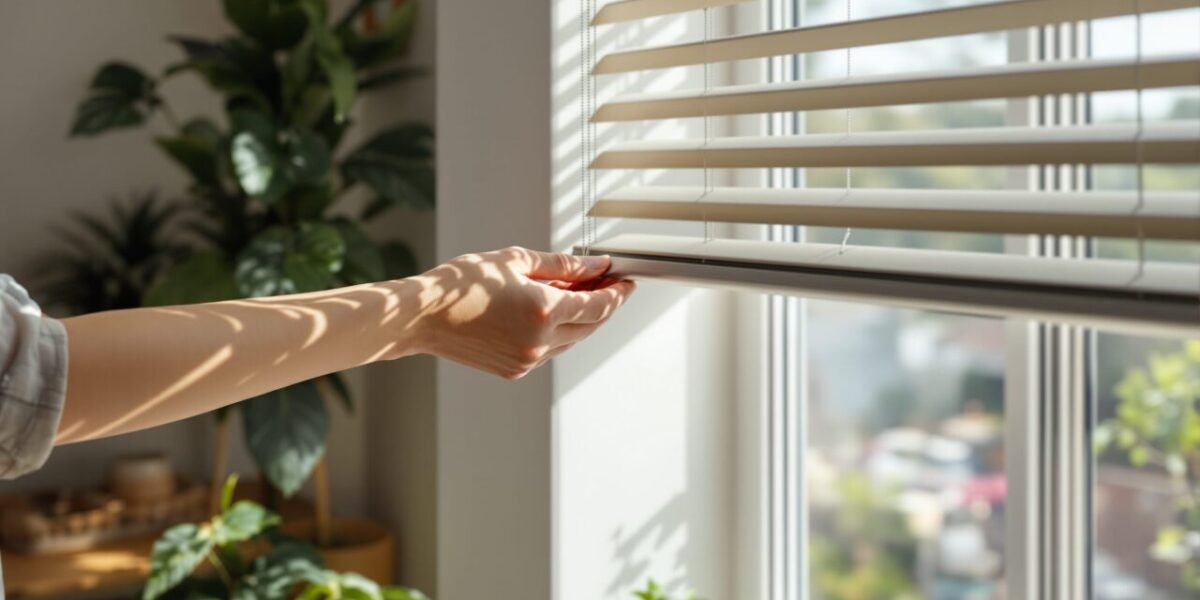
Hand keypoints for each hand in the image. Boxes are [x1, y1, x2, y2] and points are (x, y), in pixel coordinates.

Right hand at [408, 246, 634, 378]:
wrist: (421, 317)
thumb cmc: (461, 284)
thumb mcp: (514, 261)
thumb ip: (562, 265)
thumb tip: (595, 267)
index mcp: (543, 310)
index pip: (598, 306)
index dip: (617, 293)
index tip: (627, 281)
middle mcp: (540, 341)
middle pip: (590, 326)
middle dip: (604, 305)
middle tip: (609, 285)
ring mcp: (528, 360)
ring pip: (572, 340)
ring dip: (581, 319)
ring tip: (579, 293)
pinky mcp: (515, 369)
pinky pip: (550, 350)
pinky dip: (558, 331)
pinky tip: (552, 311)